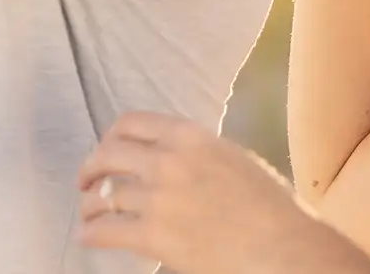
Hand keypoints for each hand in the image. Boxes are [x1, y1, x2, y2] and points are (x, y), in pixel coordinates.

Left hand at [77, 113, 362, 273]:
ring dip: (90, 206)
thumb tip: (171, 156)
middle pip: (109, 154)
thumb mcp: (234, 159)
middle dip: (92, 167)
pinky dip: (92, 233)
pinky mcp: (154, 235)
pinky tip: (88, 237)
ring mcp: (158, 198)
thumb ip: (199, 152)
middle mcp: (168, 160)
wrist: (283, 247)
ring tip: (88, 213)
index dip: (110, 136)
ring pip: (105, 196)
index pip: (131, 123)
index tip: (106, 149)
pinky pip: (107, 230)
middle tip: (86, 181)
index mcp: (190, 136)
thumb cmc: (270, 209)